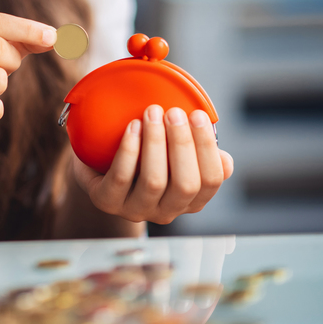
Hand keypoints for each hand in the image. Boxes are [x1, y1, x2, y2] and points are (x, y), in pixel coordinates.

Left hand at [73, 105, 233, 223]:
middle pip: (185, 184)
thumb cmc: (144, 153)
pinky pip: (121, 178)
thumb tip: (224, 159)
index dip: (207, 148)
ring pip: (154, 182)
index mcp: (191, 200)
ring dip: (155, 143)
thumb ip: (199, 153)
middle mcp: (167, 211)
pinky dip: (129, 150)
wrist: (98, 161)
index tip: (197, 115)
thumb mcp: (174, 152)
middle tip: (173, 112)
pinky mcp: (107, 202)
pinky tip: (132, 126)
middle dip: (182, 144)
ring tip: (151, 113)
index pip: (211, 181)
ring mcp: (136, 210)